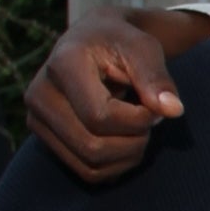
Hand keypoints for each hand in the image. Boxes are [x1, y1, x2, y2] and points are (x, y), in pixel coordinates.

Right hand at [22, 7, 209, 182]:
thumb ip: (157, 78)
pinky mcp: (43, 136)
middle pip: (92, 145)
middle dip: (134, 141)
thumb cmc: (122, 41)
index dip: (138, 119)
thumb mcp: (144, 48)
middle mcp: (39, 94)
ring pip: (88, 165)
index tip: (157, 104)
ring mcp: (36, 118)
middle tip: (151, 119)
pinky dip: (115, 166)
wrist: (94, 39)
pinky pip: (84, 171)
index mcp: (63, 65)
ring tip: (140, 128)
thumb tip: (172, 111)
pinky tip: (127, 142)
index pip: (100, 116)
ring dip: (128, 156)